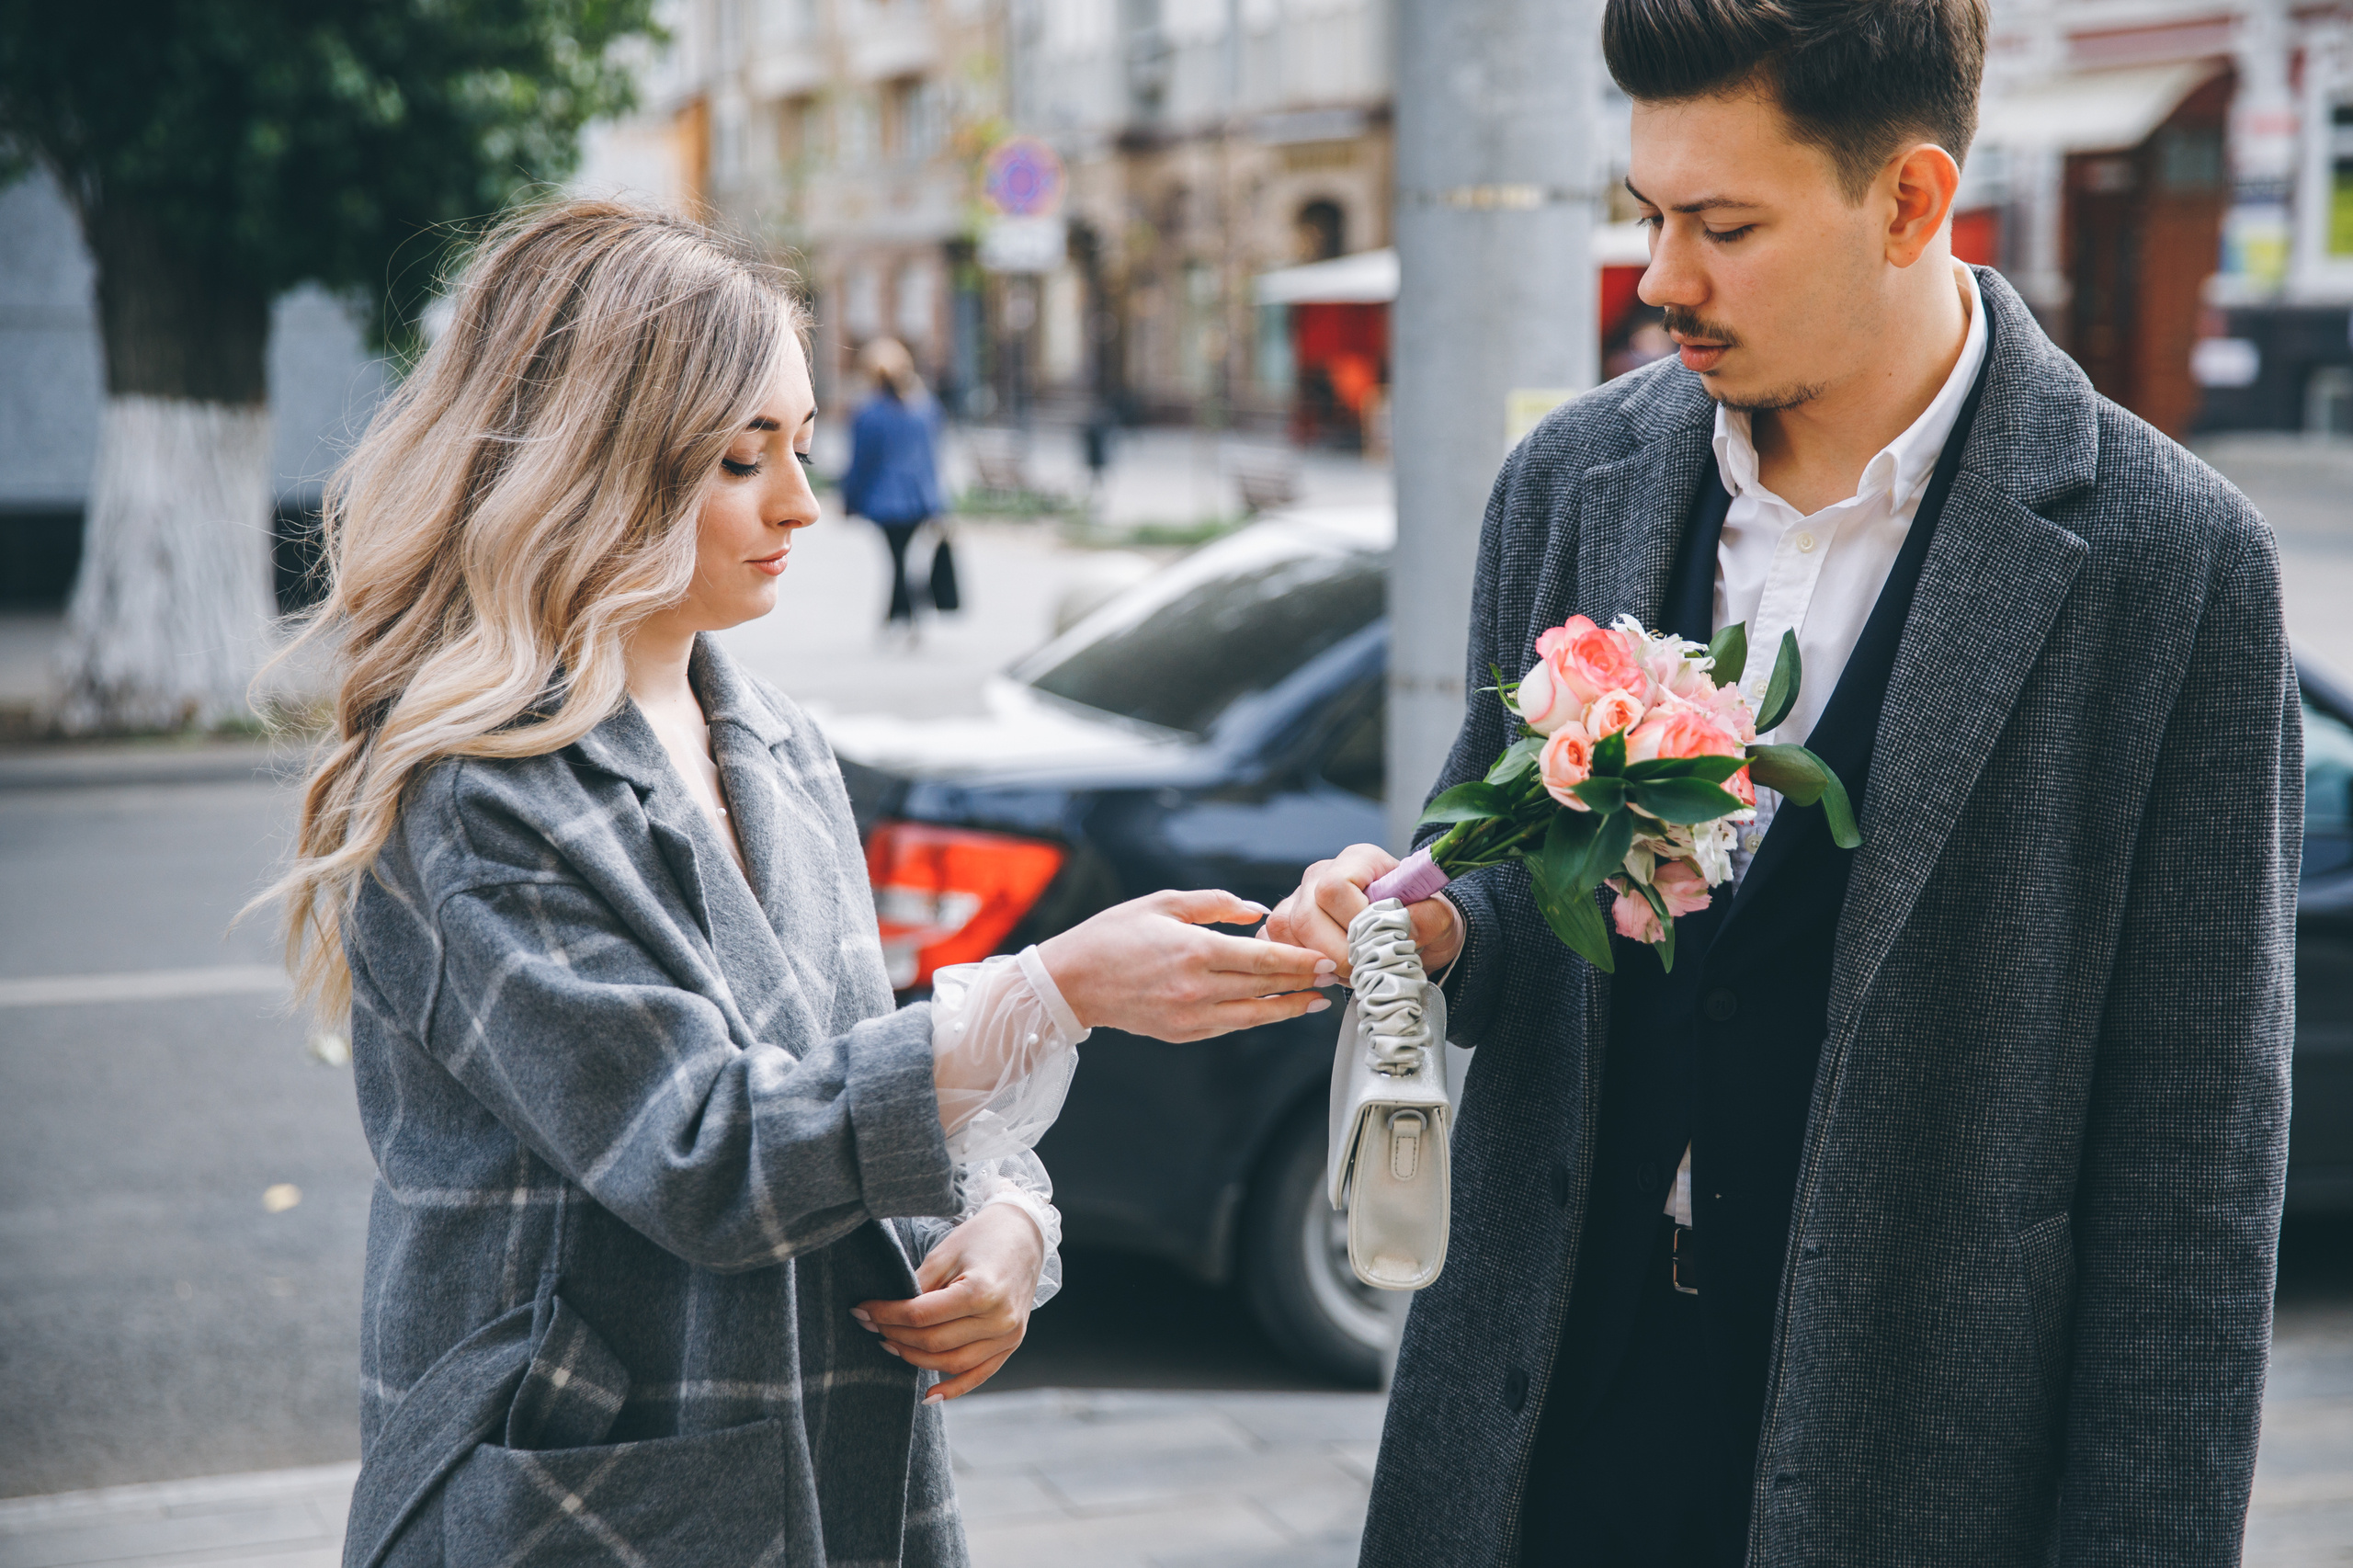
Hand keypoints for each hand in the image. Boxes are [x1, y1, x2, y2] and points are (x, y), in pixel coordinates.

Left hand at [853, 1204, 1042, 1404]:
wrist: (1024, 1236)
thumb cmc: (982, 1238)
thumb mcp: (946, 1253)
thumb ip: (919, 1285)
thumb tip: (888, 1312)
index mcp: (982, 1291)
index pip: (921, 1314)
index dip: (886, 1314)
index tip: (861, 1310)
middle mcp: (999, 1319)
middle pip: (934, 1341)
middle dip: (895, 1335)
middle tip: (870, 1325)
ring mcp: (1008, 1336)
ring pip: (951, 1363)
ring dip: (915, 1359)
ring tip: (890, 1344)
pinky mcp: (1012, 1344)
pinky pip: (979, 1375)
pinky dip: (954, 1388)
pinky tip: (929, 1395)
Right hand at [1036, 889, 1334, 1041]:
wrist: (1072, 981)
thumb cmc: (1114, 935)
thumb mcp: (1164, 902)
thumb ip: (1216, 904)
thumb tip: (1257, 912)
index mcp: (1194, 950)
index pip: (1263, 958)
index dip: (1299, 961)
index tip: (1324, 959)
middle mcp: (1197, 988)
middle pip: (1265, 987)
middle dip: (1302, 982)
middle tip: (1331, 975)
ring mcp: (1190, 1016)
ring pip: (1254, 1015)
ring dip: (1288, 1008)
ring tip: (1314, 1001)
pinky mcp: (1183, 1034)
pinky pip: (1231, 1026)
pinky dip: (1257, 1018)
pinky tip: (1274, 1011)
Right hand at [1265, 843, 1462, 982]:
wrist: (1412, 932)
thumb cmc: (1420, 919)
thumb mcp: (1439, 917)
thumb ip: (1428, 918)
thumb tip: (1405, 929)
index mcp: (1358, 860)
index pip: (1335, 888)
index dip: (1353, 921)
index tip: (1377, 941)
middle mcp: (1320, 874)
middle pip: (1305, 916)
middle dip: (1335, 954)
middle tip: (1363, 970)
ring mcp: (1298, 898)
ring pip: (1284, 931)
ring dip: (1315, 962)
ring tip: (1348, 972)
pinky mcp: (1286, 923)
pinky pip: (1272, 944)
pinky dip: (1295, 965)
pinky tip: (1325, 974)